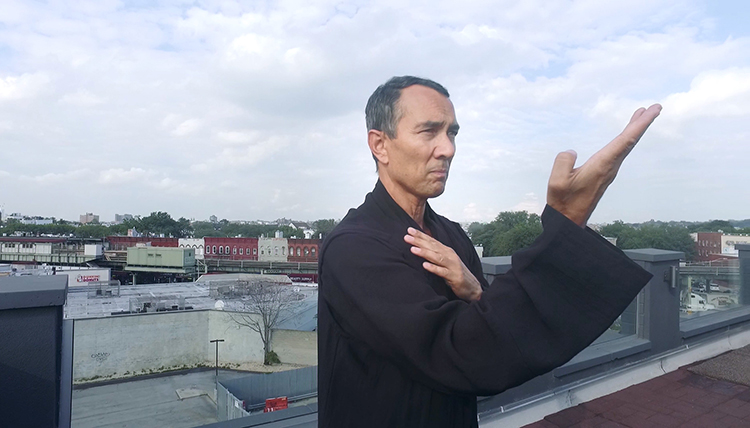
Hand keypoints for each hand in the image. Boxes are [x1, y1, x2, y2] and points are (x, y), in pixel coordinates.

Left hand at [404, 227, 482, 301]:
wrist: (472, 286)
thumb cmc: (456, 273)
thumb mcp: (445, 261)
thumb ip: (435, 253)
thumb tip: (420, 246)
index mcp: (446, 251)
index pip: (432, 240)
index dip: (421, 235)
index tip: (409, 230)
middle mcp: (449, 255)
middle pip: (432, 246)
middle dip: (419, 241)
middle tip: (407, 236)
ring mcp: (452, 265)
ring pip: (436, 257)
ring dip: (424, 252)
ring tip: (413, 249)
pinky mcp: (454, 276)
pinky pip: (442, 272)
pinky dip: (433, 268)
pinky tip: (425, 265)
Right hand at [547, 104, 661, 226]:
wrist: (569, 221)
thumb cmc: (563, 202)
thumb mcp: (556, 181)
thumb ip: (563, 161)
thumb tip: (572, 152)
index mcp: (601, 166)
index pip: (625, 141)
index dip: (640, 124)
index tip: (653, 110)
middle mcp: (610, 167)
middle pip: (630, 141)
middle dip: (642, 123)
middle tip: (655, 107)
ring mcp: (608, 171)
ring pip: (625, 146)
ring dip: (634, 129)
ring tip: (641, 115)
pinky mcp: (604, 174)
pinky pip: (619, 152)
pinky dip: (625, 139)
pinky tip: (624, 137)